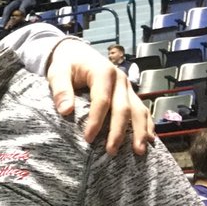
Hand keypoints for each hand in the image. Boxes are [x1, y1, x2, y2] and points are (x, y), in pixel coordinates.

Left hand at [46, 37, 153, 155]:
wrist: (78, 53)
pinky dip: (146, 125)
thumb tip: (65, 111)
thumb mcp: (57, 72)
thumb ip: (61, 90)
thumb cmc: (67, 64)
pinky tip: (149, 140)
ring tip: (138, 152)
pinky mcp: (130, 93)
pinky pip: (142, 110)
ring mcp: (127, 87)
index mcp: (103, 72)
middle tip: (112, 151)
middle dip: (119, 131)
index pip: (102, 100)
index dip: (96, 121)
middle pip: (124, 108)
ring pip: (138, 110)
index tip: (88, 139)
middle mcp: (120, 79)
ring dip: (140, 132)